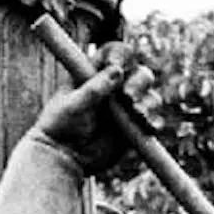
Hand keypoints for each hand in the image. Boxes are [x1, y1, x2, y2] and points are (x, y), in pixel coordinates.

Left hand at [31, 56, 146, 174]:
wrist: (65, 158)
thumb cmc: (60, 127)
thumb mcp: (72, 105)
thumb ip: (94, 89)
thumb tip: (117, 71)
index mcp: (94, 73)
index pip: (113, 54)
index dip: (120, 55)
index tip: (118, 66)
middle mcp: (113, 87)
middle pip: (138, 72)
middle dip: (138, 82)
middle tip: (128, 97)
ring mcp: (125, 107)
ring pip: (149, 95)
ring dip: (148, 102)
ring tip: (136, 115)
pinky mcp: (134, 126)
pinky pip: (152, 120)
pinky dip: (154, 121)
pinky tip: (150, 127)